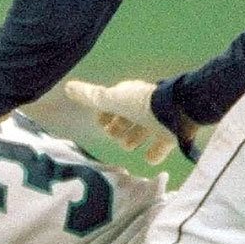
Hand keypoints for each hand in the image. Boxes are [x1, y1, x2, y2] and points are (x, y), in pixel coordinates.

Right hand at [64, 79, 195, 164]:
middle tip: (118, 135)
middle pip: (125, 121)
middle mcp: (142, 107)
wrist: (176, 112)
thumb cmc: (140, 104)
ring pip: (141, 133)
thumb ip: (90, 96)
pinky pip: (159, 147)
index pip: (112, 106)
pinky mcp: (171, 135)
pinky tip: (149, 157)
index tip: (103, 124)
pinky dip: (154, 153)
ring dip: (133, 141)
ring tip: (130, 146)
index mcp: (128, 96)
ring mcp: (157, 121)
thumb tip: (67, 86)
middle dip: (118, 130)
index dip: (104, 116)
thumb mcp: (111, 100)